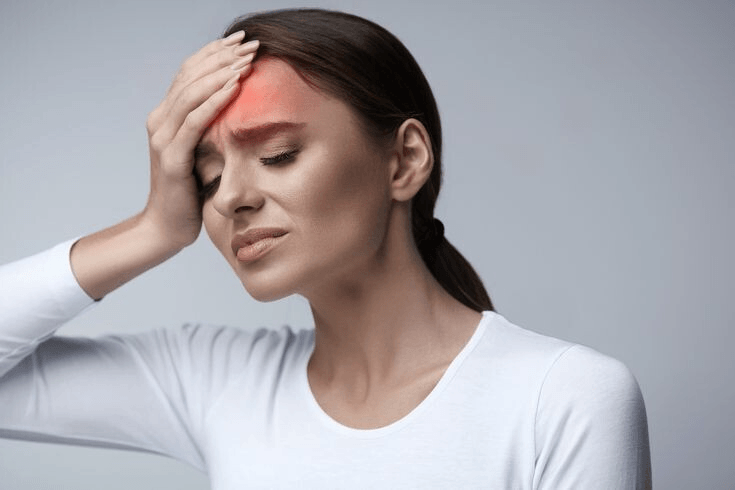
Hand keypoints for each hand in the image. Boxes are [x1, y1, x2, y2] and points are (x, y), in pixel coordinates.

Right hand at [141, 30, 257, 250]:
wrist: (167, 228)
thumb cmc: (191, 192)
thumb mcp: (203, 153)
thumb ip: (212, 129)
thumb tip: (243, 109)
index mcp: (165, 116)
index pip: (189, 72)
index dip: (214, 52)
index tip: (242, 40)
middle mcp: (159, 121)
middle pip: (190, 75)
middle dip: (222, 56)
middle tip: (251, 44)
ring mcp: (163, 138)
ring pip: (192, 93)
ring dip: (222, 73)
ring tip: (248, 60)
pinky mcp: (172, 158)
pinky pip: (194, 122)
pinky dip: (215, 101)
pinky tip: (235, 88)